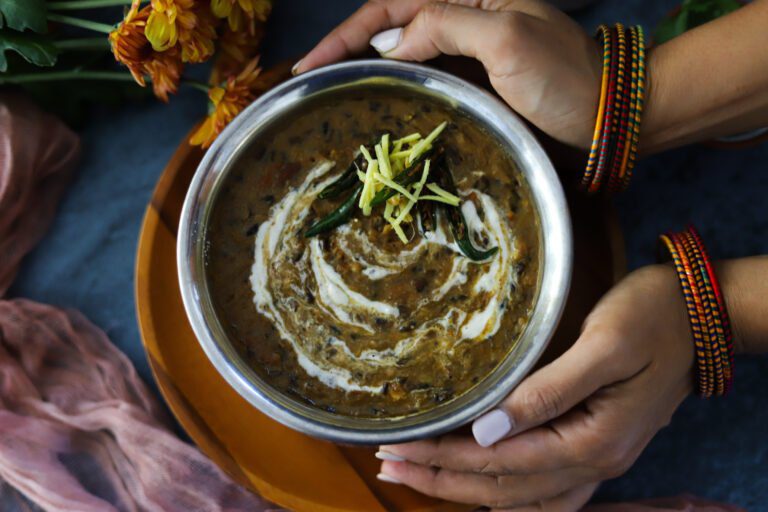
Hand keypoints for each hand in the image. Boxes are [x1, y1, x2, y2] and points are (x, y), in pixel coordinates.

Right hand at [295, 0, 602, 148]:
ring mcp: (468, 49)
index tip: (310, 63)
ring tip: (331, 90)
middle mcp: (464, 15)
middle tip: (309, 79)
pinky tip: (378, 97)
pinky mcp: (475, 79)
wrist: (607, 117)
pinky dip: (396, 84)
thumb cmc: (563, 77)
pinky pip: (425, 74)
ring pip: (404, 50)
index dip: (347, 33)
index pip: (392, 6)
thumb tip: (389, 45)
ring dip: (367, 66)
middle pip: (391, 24)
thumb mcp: (504, 39)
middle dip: (347, 47)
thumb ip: (444, 26)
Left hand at [375, 265, 694, 509]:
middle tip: (387, 464)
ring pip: (520, 497)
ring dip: (465, 489)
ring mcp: (599, 462)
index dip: (442, 455)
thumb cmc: (651, 317)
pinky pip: (547, 494)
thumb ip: (547, 392)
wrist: (699, 314)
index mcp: (592, 440)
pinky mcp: (599, 449)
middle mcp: (595, 464)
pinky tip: (481, 490)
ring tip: (418, 476)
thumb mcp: (603, 345)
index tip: (397, 446)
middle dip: (440, 478)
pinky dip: (507, 497)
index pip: (499, 459)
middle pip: (502, 487)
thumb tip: (488, 431)